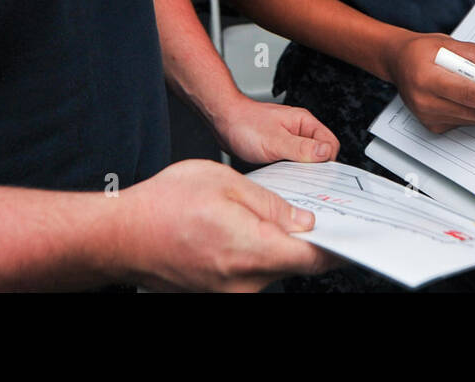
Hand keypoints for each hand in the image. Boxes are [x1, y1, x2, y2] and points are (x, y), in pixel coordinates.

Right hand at [114, 159, 336, 291]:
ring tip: (254, 213)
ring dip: (275, 243)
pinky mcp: (218, 293)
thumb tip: (301, 219)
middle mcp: (244, 283)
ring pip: (271, 267)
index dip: (338, 246)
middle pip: (293, 263)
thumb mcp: (225, 182)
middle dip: (304, 238)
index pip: (313, 258)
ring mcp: (230, 293)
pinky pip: (249, 272)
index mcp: (251, 252)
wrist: (120, 235)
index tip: (354, 236)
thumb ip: (270, 203)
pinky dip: (254, 252)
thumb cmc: (162, 206)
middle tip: (308, 211)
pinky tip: (238, 228)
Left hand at [208, 95, 339, 165]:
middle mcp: (299, 130)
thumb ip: (301, 149)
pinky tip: (280, 176)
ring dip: (300, 171)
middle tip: (304, 181)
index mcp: (304, 122)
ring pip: (305, 160)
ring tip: (290, 178)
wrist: (222, 121)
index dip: (328, 162)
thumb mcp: (275, 141)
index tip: (319, 176)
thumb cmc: (244, 124)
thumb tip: (326, 154)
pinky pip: (291, 163)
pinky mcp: (279, 149)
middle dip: (315, 169)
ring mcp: (289, 140)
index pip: (331, 144)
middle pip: (320, 154)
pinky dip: (289, 172)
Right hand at [386, 33, 474, 133]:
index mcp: (427, 78)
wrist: (397, 62)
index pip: (469, 93)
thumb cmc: (420, 51)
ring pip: (471, 118)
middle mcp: (425, 100)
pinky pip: (464, 121)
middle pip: (473, 110)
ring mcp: (427, 116)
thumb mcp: (448, 42)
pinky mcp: (432, 125)